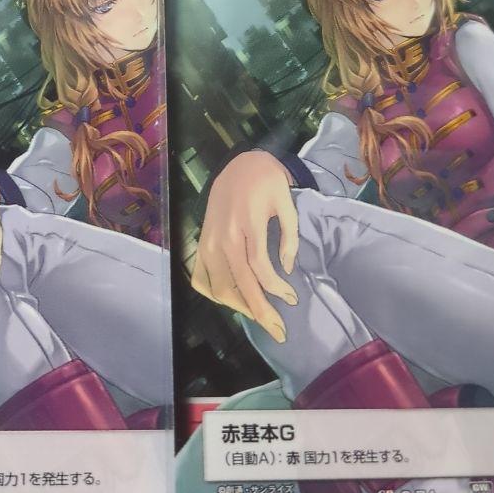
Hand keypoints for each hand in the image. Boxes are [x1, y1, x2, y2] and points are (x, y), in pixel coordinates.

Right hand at [191, 151, 299, 342]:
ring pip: (219, 285)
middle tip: (278, 329)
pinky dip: (214, 293)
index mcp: (247, 224)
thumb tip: (287, 268)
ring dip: (239, 306)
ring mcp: (209, 240)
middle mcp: (224, 236)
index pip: (259, 268)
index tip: (292, 299)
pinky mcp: (202, 241)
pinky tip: (232, 300)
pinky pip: (201, 276)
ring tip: (260, 316)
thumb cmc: (267, 182)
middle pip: (239, 283)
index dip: (276, 288)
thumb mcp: (286, 203)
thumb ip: (289, 236)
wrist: (239, 163)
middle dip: (260, 311)